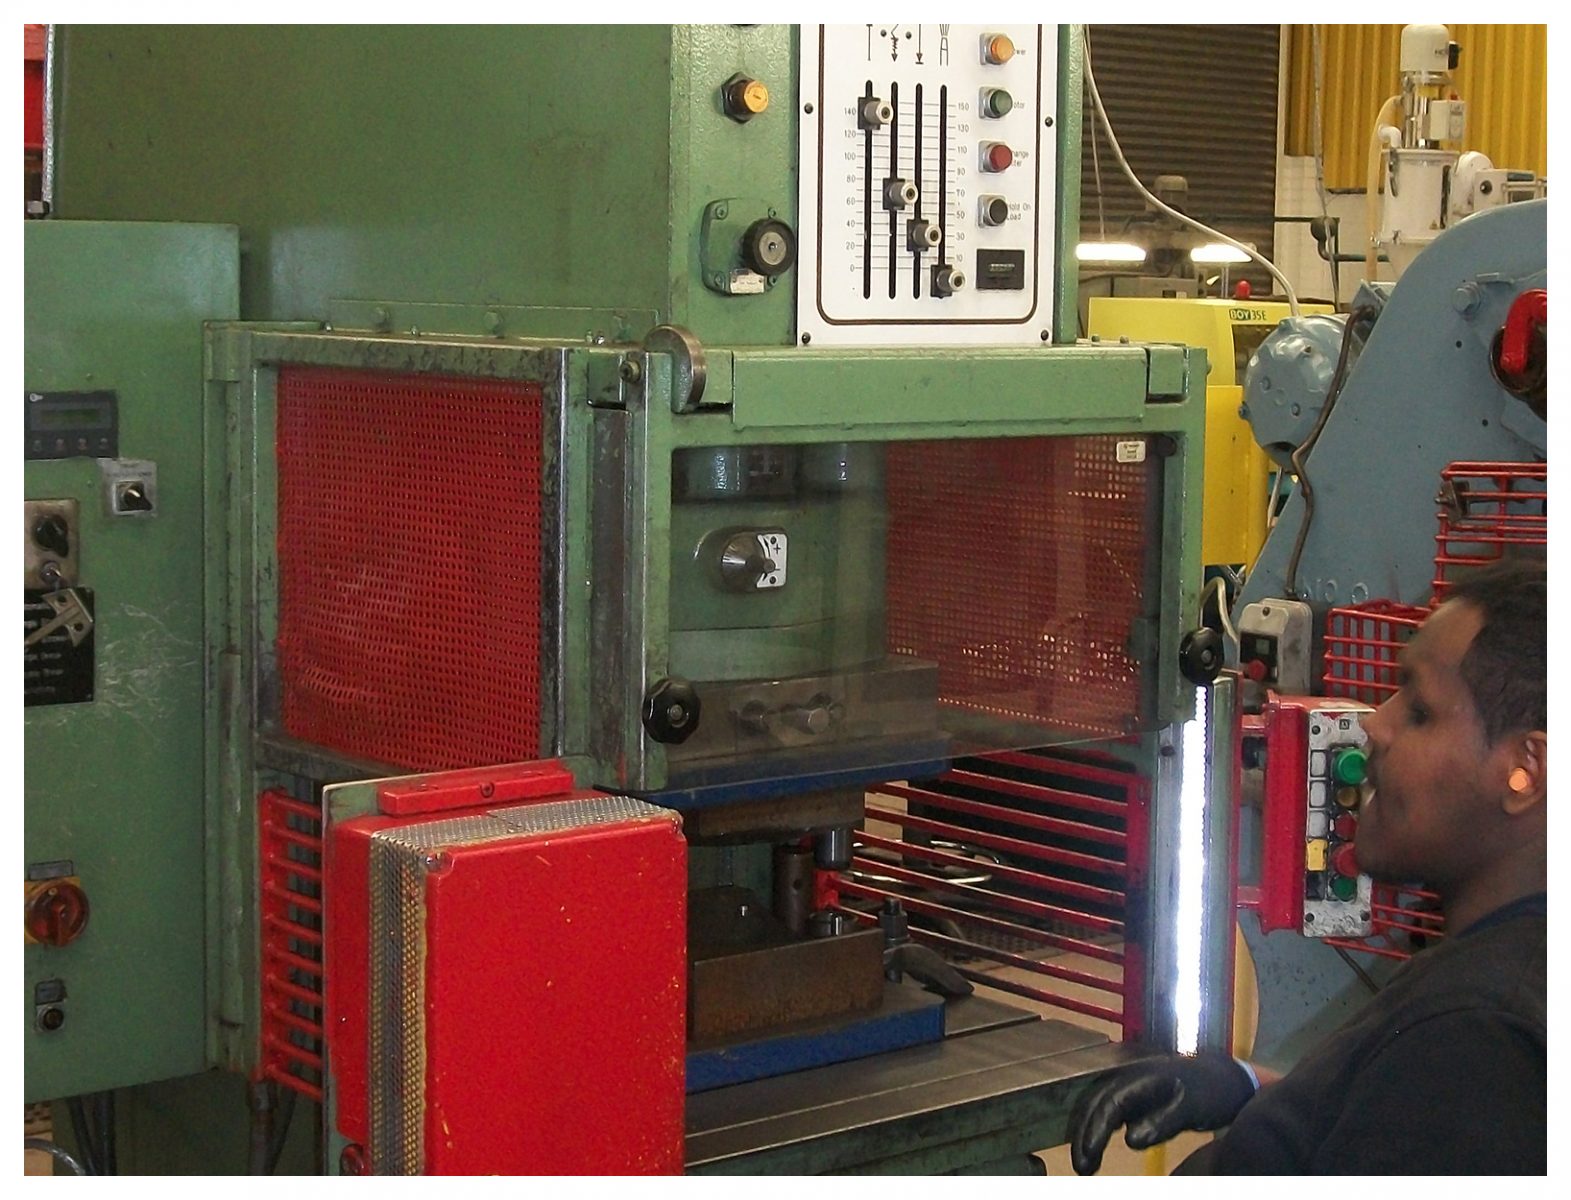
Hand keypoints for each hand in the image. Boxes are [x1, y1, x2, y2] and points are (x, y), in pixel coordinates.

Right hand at [1068, 1052, 1257, 1174]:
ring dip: (1087, 1131)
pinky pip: (1109, 1107)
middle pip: (1097, 1102)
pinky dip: (1099, 1126)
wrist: (1227, 1078)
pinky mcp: (1136, 1092)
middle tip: (1081, 1166)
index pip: (1111, 1101)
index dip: (1096, 1128)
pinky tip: (1096, 1144)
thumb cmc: (1213, 1091)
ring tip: (1085, 1162)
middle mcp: (1132, 1074)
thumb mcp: (1193, 1107)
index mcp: (1144, 1075)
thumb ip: (1164, 1120)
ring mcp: (1132, 1082)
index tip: (1089, 1154)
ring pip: (1099, 1104)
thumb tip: (1130, 1140)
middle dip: (1084, 1133)